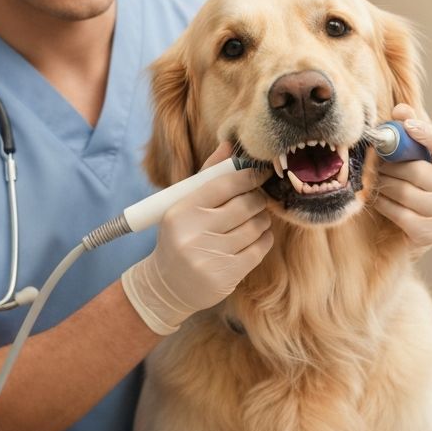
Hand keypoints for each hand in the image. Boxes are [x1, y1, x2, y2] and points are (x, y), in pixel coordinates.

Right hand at [121, 141, 273, 334]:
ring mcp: (210, 256)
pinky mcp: (226, 275)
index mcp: (181, 211)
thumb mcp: (184, 206)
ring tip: (258, 218)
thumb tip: (229, 144)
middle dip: (258, 199)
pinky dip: (264, 239)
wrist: (167, 285)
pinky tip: (259, 236)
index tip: (259, 174)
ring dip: (262, 219)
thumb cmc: (179, 237)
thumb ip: (207, 176)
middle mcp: (193, 233)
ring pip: (255, 227)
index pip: (224, 184)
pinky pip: (259, 249)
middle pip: (244, 205)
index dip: (247, 176)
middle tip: (259, 198)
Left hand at [375, 103, 431, 254]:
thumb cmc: (415, 187)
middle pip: (416, 171)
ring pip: (403, 192)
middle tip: (377, 164)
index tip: (406, 125)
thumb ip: (409, 134)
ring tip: (378, 181)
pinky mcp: (430, 233)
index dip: (426, 133)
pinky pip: (397, 212)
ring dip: (383, 185)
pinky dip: (382, 204)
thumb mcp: (415, 160)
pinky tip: (378, 199)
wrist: (416, 231)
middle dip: (390, 166)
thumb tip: (400, 110)